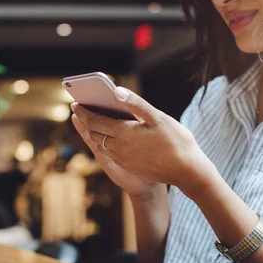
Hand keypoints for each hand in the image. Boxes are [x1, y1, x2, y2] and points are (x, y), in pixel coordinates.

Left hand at [71, 87, 215, 198]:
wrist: (187, 172)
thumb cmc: (177, 142)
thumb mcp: (158, 118)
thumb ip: (136, 104)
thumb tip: (116, 91)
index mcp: (124, 133)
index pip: (95, 121)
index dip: (83, 112)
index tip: (75, 104)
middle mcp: (119, 148)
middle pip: (95, 133)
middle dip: (86, 121)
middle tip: (80, 111)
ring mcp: (124, 159)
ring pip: (101, 145)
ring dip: (94, 133)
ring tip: (92, 123)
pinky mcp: (130, 166)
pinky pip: (111, 153)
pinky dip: (105, 143)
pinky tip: (110, 138)